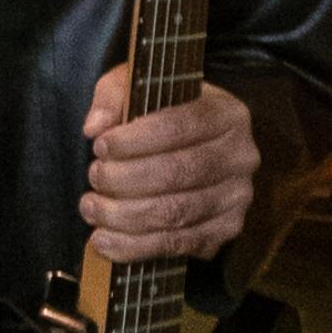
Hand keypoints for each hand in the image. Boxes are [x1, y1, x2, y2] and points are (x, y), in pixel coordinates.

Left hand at [79, 63, 258, 261]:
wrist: (197, 146)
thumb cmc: (165, 112)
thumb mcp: (140, 85)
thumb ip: (115, 94)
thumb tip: (95, 127)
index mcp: (227, 113)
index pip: (180, 125)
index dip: (136, 139)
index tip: (101, 146)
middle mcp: (240, 157)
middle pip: (178, 173)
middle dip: (126, 180)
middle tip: (94, 177)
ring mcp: (236, 199)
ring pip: (177, 214)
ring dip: (126, 216)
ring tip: (91, 209)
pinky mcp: (224, 232)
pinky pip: (178, 245)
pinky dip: (136, 246)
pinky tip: (105, 241)